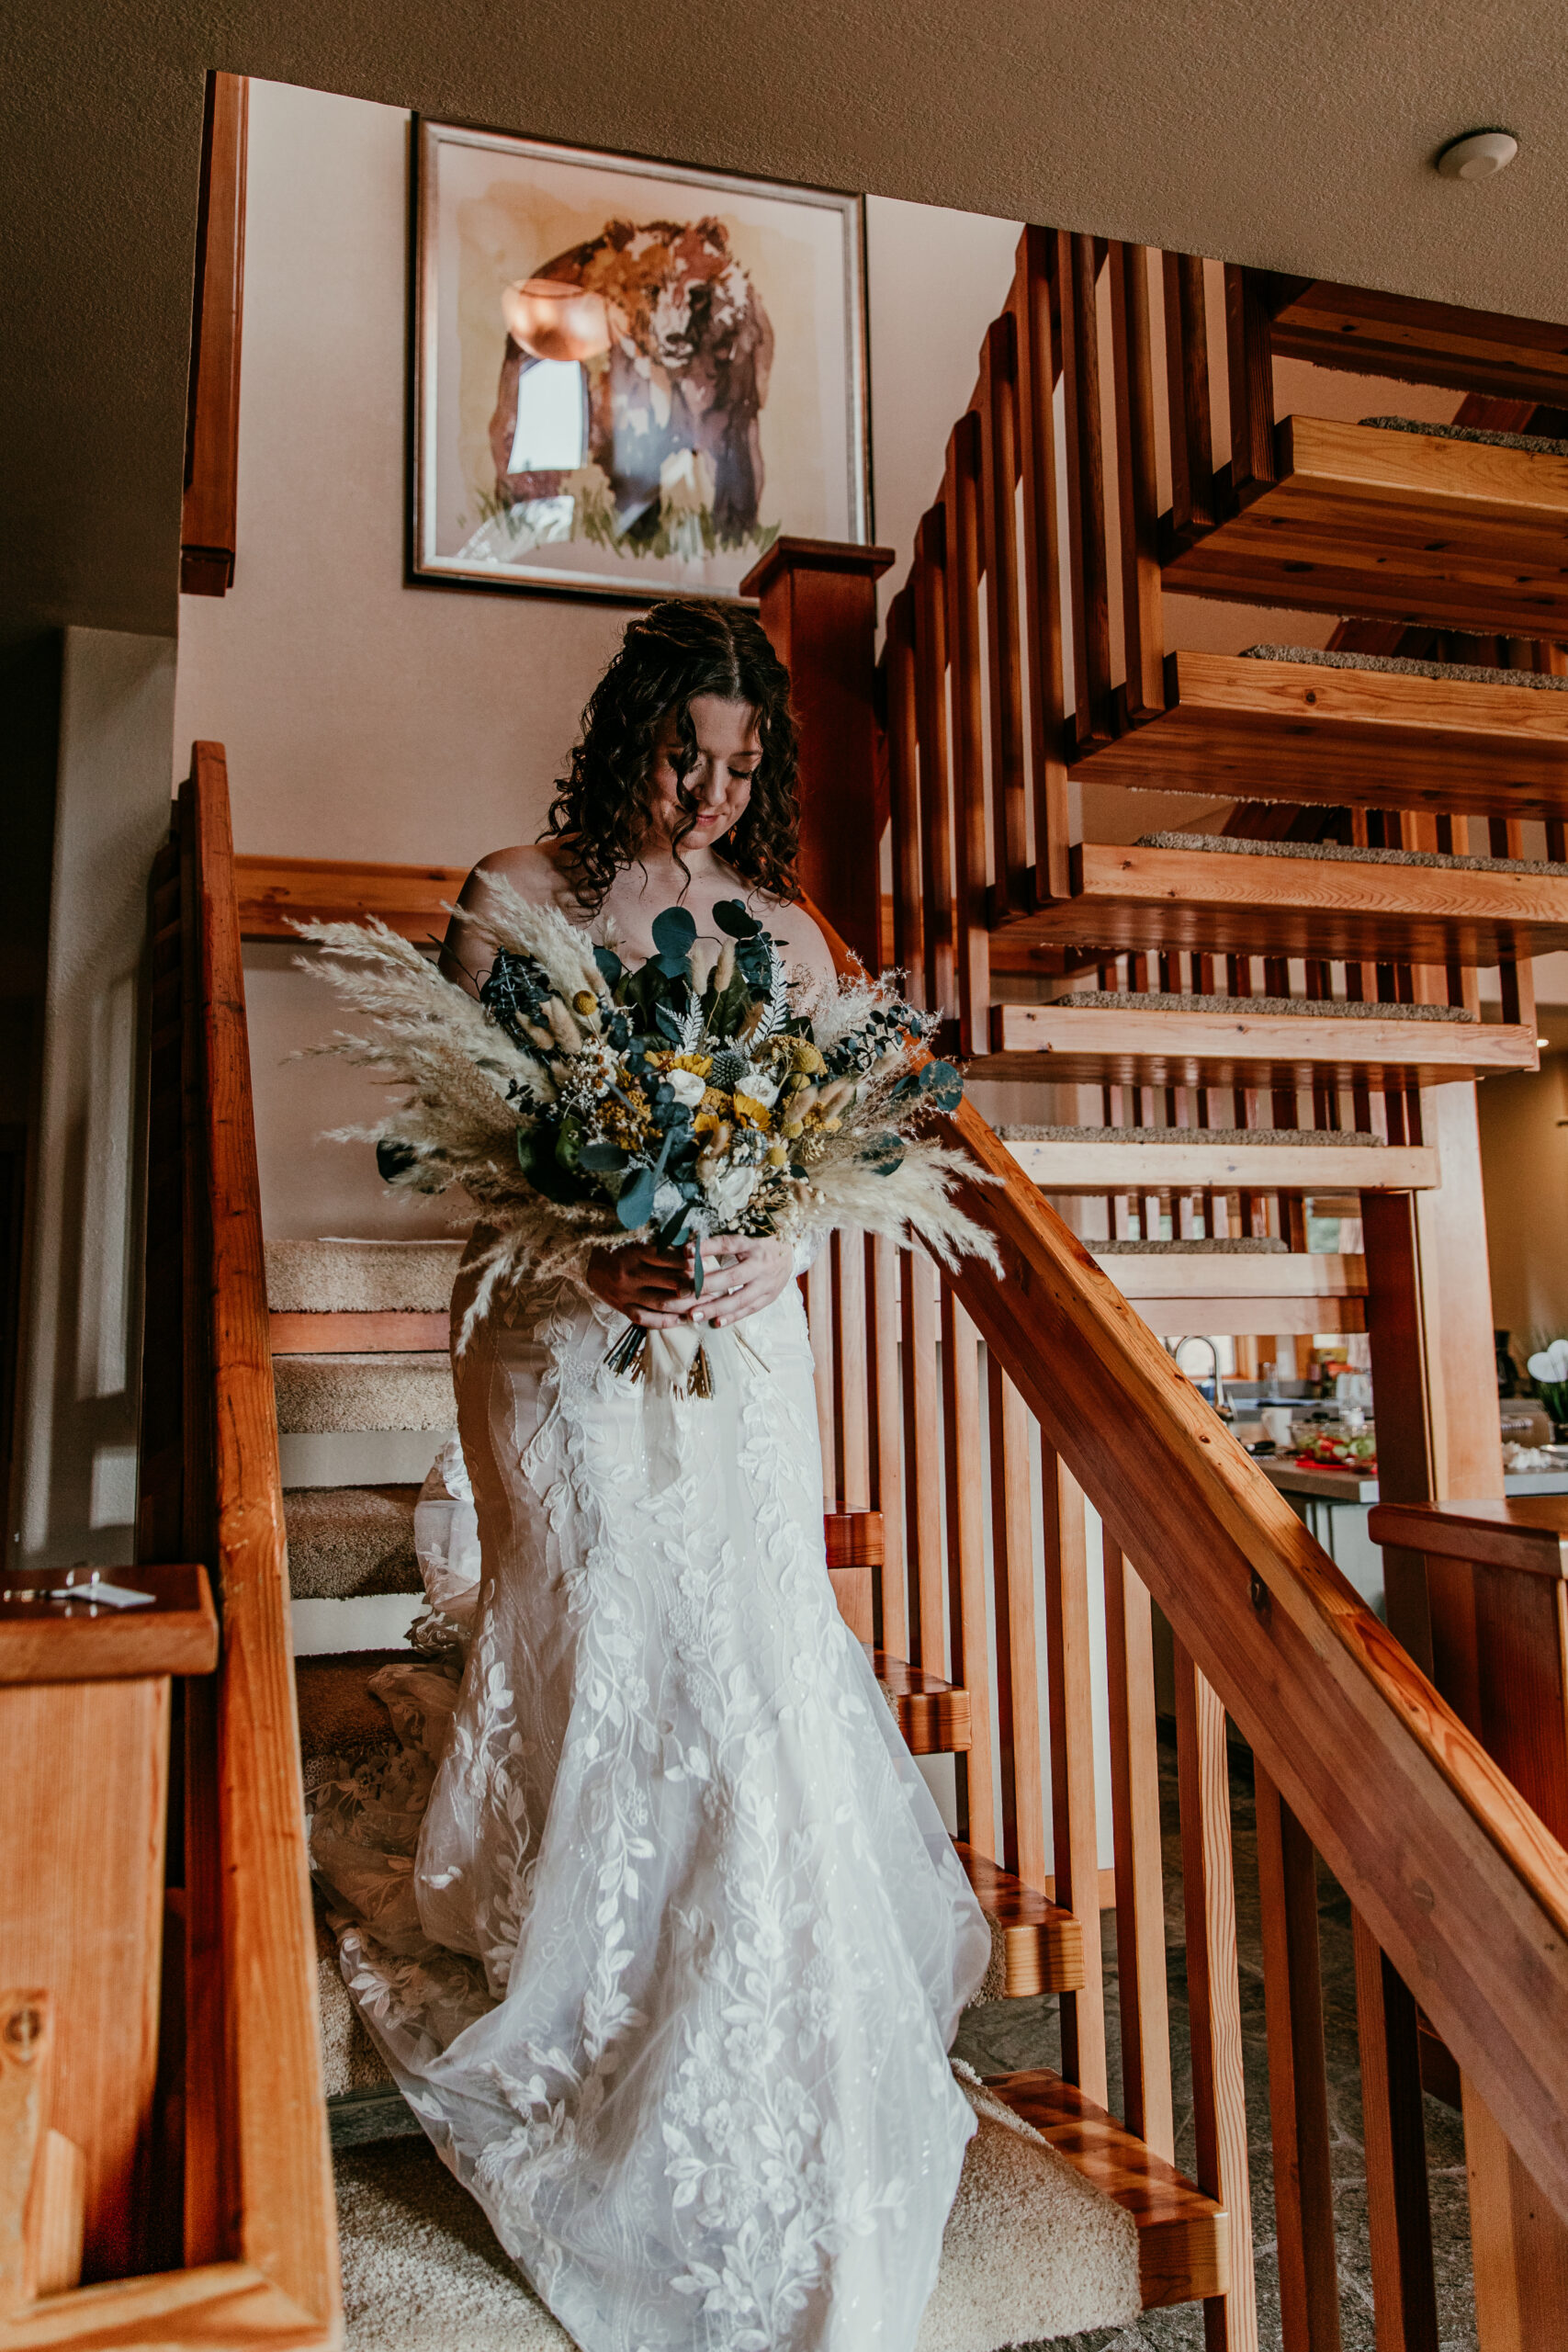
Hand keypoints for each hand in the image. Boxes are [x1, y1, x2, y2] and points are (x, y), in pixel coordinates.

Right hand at [586, 1243, 703, 1328]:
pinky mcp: (623, 1307)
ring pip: (664, 1303)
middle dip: (698, 1287)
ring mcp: (627, 1293)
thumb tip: (693, 1241)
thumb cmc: (619, 1244)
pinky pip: (647, 1319)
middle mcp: (631, 1273)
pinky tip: (683, 1320)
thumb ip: (662, 1239)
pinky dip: (667, 1322)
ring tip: (708, 1305)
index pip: (674, 1259)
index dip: (696, 1263)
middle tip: (717, 1287)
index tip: (711, 1264)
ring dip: (688, 1306)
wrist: (586, 1260)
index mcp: (637, 1251)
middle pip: (673, 1283)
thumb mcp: (637, 1235)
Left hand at [682, 1234, 792, 1327]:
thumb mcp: (746, 1236)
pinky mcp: (769, 1297)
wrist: (792, 1253)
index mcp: (753, 1245)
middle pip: (732, 1276)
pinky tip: (716, 1322)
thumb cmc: (761, 1243)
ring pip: (740, 1299)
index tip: (685, 1251)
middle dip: (707, 1285)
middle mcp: (761, 1264)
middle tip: (684, 1292)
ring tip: (694, 1314)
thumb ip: (722, 1242)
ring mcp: (766, 1283)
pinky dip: (732, 1317)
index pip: (727, 1245)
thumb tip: (691, 1246)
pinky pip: (749, 1309)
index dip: (706, 1248)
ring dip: (716, 1308)